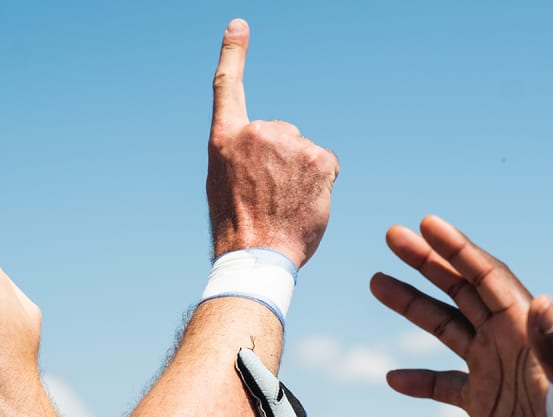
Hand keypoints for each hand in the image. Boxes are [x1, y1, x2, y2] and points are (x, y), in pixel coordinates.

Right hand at [206, 19, 338, 268]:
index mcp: (225, 138)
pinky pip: (327, 165)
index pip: (227, 86)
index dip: (233, 53)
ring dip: (303, 175)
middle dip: (283, 161)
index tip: (238, 26)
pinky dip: (323, 184)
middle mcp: (256, 132)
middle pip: (282, 134)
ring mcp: (288, 142)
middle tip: (271, 197)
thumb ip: (242, 156)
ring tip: (286, 205)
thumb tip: (266, 155)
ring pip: (305, 153)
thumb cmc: (239, 229)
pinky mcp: (318, 156)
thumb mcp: (224, 184)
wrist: (256, 255)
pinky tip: (306, 203)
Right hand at [369, 216, 552, 416]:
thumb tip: (541, 300)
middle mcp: (508, 342)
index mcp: (526, 330)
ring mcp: (494, 372)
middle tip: (392, 236)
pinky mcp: (485, 406)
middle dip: (427, 263)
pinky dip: (419, 380)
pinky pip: (444, 386)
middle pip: (460, 291)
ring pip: (446, 329)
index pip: (486, 278)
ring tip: (377, 282)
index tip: (427, 225)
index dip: (457, 250)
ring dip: (414, 305)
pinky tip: (392, 377)